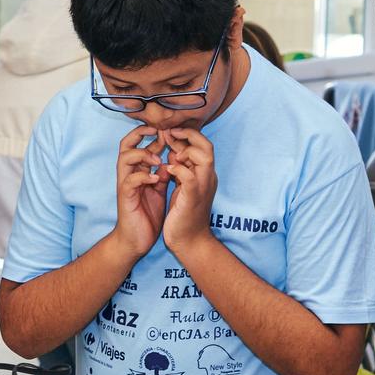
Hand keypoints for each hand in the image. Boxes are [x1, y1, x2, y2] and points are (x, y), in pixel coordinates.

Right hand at [110, 123, 168, 259]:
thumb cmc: (147, 214)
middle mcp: (128, 174)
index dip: (152, 134)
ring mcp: (125, 185)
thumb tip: (171, 159)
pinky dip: (144, 177)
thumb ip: (163, 173)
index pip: (139, 143)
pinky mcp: (125, 198)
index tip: (168, 131)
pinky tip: (156, 179)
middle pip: (126, 144)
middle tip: (159, 133)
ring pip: (125, 158)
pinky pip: (130, 181)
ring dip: (143, 155)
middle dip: (141, 134)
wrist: (136, 240)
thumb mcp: (159, 189)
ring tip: (159, 161)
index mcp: (137, 170)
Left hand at [161, 128, 219, 254]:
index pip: (203, 145)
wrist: (189, 241)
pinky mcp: (193, 197)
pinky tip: (167, 170)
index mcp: (205, 174)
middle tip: (169, 134)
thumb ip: (181, 168)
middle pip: (207, 145)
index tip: (169, 133)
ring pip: (204, 156)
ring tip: (171, 153)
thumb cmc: (184, 214)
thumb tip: (174, 151)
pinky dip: (178, 169)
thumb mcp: (182, 186)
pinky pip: (189, 176)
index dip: (187, 135)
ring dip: (185, 150)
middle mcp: (207, 177)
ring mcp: (202, 187)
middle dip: (188, 135)